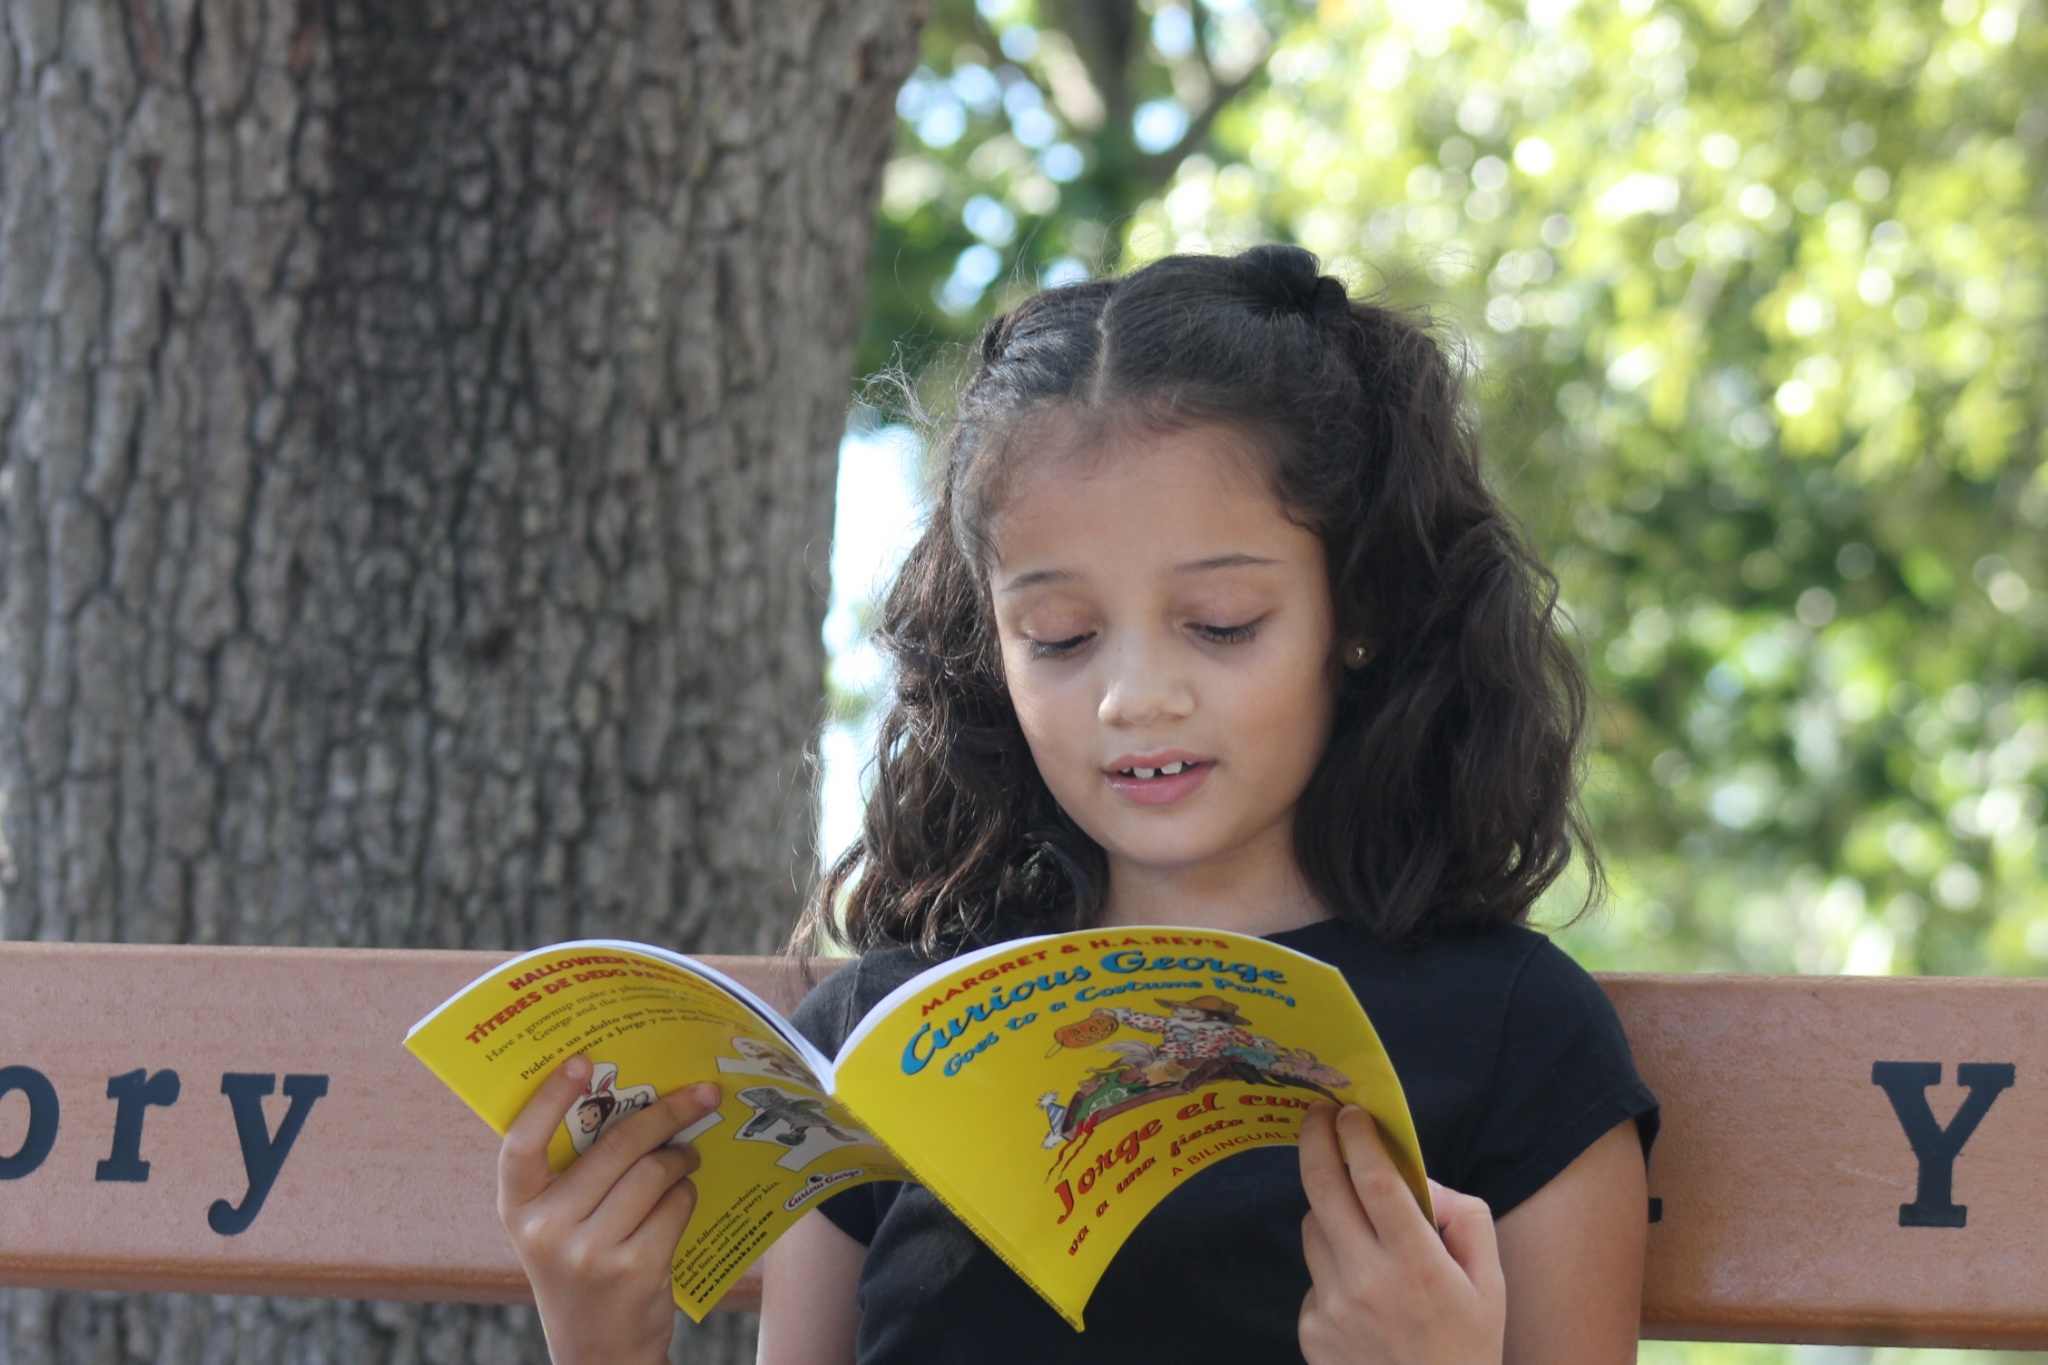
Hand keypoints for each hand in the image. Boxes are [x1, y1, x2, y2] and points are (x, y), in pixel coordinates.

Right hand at [497, 1055, 721, 1364]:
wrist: (598, 1350)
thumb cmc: (580, 1267)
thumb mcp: (555, 1224)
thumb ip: (573, 1173)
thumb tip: (627, 1098)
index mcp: (518, 1209)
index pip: (521, 1144)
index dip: (548, 1098)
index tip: (582, 1061)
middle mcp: (546, 1229)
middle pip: (617, 1145)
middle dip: (666, 1114)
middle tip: (698, 1097)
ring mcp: (590, 1252)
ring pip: (654, 1172)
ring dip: (681, 1157)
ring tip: (686, 1156)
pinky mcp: (635, 1268)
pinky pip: (676, 1205)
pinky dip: (686, 1196)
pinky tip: (681, 1200)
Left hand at [1297, 1102, 1504, 1364]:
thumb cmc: (1467, 1344)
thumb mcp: (1490, 1280)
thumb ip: (1464, 1217)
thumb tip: (1417, 1179)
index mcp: (1418, 1267)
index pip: (1377, 1183)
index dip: (1360, 1139)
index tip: (1352, 1112)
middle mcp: (1367, 1285)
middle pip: (1324, 1190)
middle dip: (1316, 1139)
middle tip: (1318, 1115)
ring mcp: (1332, 1310)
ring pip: (1313, 1228)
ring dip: (1330, 1210)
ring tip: (1361, 1227)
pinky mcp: (1310, 1331)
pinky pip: (1312, 1275)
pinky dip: (1332, 1267)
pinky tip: (1362, 1294)